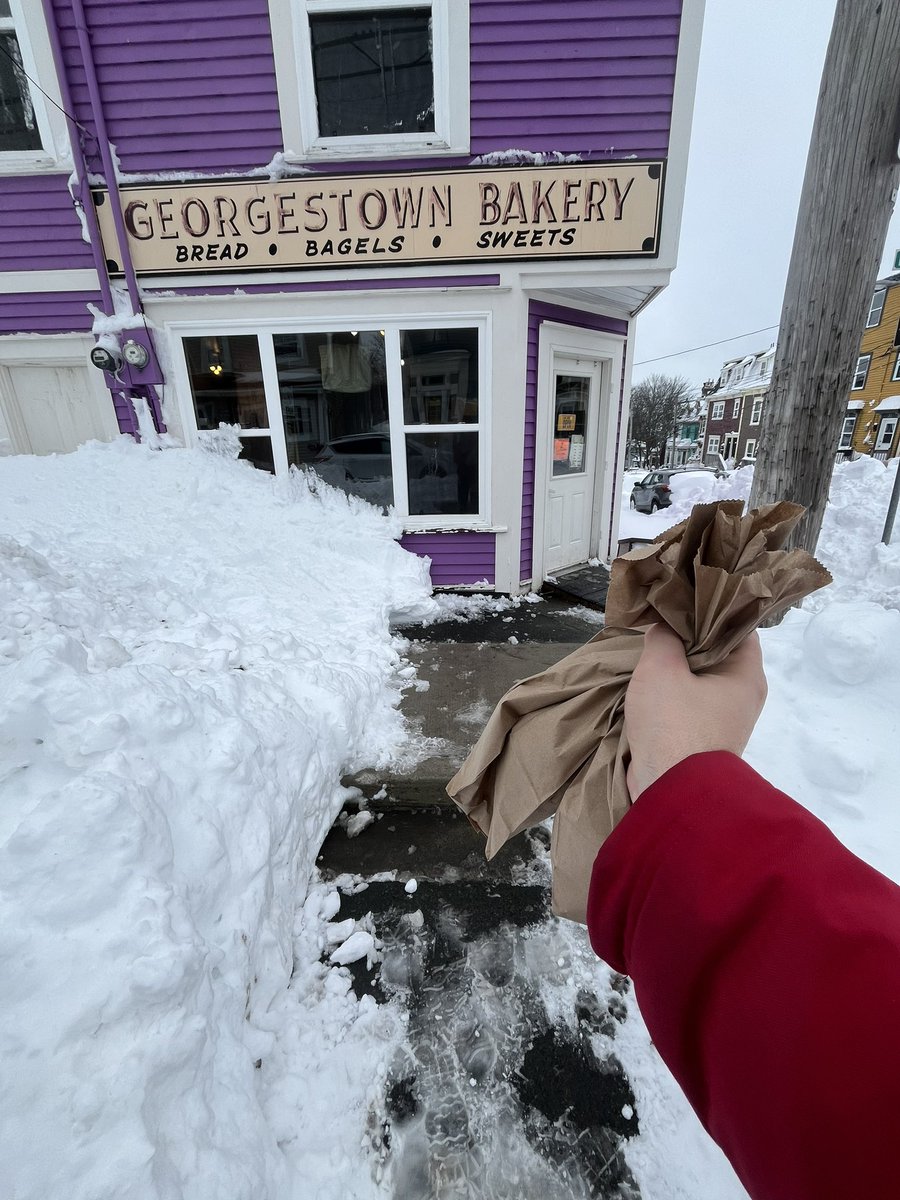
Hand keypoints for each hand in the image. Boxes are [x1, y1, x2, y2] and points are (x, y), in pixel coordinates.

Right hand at [624, 623, 767, 800]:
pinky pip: (690, 702)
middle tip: (663, 616)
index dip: (714, 606)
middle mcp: (743, 696)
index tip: (686, 594)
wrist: (670, 793)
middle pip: (719, 651)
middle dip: (691, 635)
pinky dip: (673, 689)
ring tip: (652, 643)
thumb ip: (663, 637)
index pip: (740, 626)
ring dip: (678, 665)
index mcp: (747, 675)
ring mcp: (724, 719)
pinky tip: (650, 678)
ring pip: (702, 678)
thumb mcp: (661, 668)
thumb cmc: (674, 724)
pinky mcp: (703, 737)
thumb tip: (665, 628)